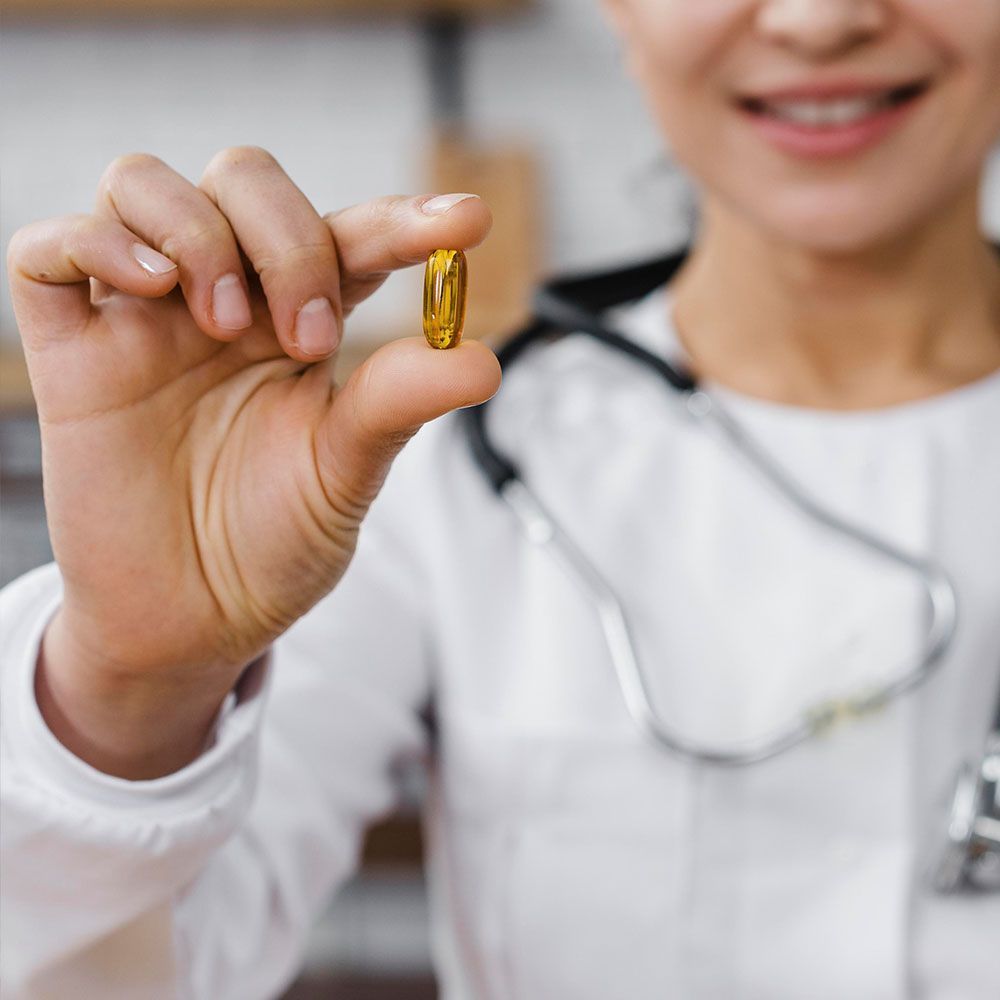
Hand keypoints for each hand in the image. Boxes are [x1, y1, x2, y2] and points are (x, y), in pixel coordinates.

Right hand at [7, 148, 499, 777]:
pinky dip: (94, 241)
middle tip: (309, 339)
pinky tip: (147, 287)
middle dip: (287, 237)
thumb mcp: (345, 474)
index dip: (406, 219)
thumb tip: (481, 359)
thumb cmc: (270, 544)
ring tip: (222, 323)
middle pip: (244, 180)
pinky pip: (47, 250)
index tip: (466, 223)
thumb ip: (397, 405)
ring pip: (143, 185)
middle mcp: (224, 304)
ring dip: (197, 231)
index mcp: (299, 323)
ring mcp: (144, 321)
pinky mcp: (71, 355)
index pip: (350, 237)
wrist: (191, 623)